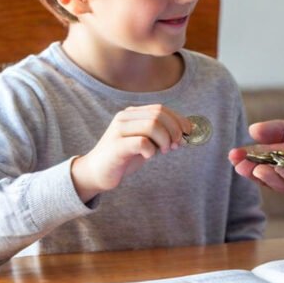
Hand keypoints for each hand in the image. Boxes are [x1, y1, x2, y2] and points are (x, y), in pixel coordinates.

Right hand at [71, 104, 190, 202]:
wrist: (96, 173)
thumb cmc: (124, 157)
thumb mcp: (145, 142)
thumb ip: (160, 134)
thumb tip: (185, 132)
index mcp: (132, 114)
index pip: (160, 109)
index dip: (178, 120)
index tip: (187, 133)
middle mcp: (124, 118)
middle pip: (158, 115)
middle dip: (173, 130)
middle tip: (175, 146)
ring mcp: (118, 131)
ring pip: (152, 125)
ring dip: (165, 140)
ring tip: (163, 151)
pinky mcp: (116, 146)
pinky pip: (141, 142)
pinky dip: (151, 149)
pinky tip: (149, 156)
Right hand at [229, 119, 283, 205]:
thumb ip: (279, 130)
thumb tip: (253, 129)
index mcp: (283, 158)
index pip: (260, 158)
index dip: (246, 157)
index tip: (233, 153)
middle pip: (265, 174)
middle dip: (251, 170)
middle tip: (238, 164)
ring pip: (280, 183)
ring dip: (267, 177)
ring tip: (256, 169)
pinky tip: (280, 172)